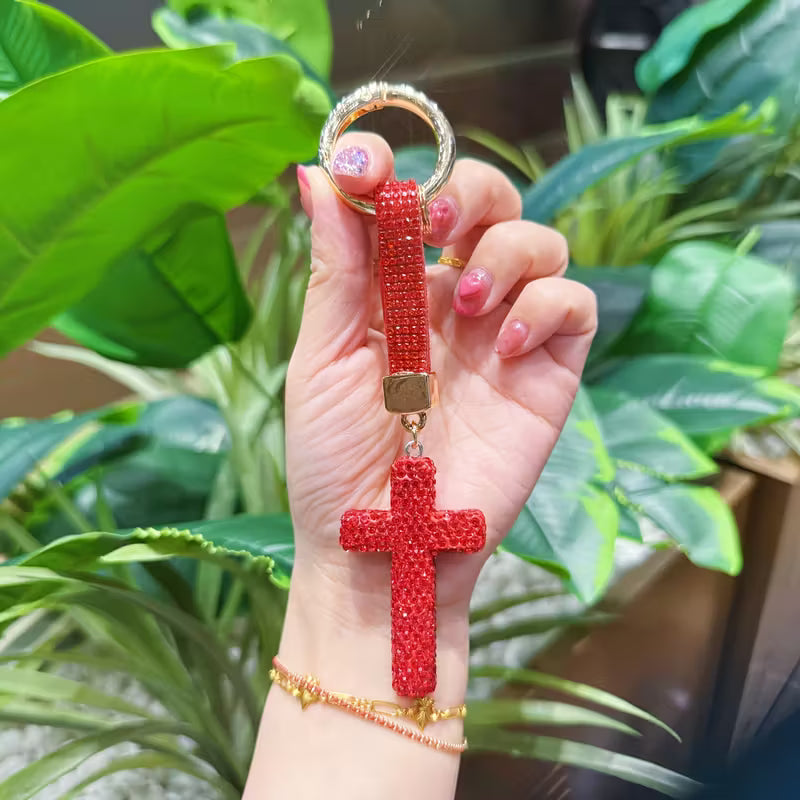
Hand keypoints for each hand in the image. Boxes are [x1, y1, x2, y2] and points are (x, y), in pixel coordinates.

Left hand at [286, 133, 596, 620]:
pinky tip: (502, 344)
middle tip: (433, 225)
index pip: (411, 201)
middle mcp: (451, 301)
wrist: (381, 543)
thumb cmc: (335, 458)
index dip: (394, 167)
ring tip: (464, 301)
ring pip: (541, 243)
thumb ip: (335, 268)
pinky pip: (573, 306)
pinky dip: (545, 306)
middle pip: (489, 203)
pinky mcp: (546, 373)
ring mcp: (502, 335)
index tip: (364, 164)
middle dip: (467, 193)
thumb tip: (317, 174)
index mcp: (391, 290)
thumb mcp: (323, 357)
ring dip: (506, 250)